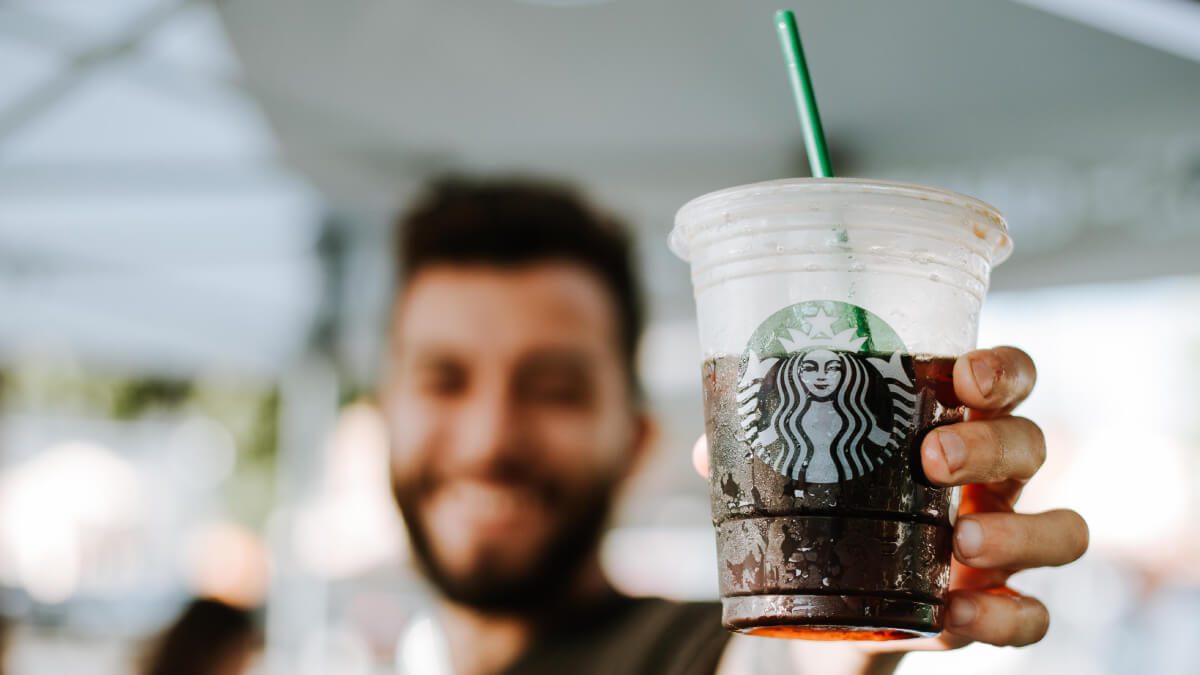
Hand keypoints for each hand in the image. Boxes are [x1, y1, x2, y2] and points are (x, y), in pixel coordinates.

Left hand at [695, 347, 1088, 669]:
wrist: (829, 608)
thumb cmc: (828, 513)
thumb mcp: (796, 477)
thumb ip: (760, 455)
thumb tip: (715, 451)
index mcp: (950, 426)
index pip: (1006, 379)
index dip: (1002, 370)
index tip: (966, 376)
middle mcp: (990, 481)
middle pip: (1031, 443)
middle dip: (991, 444)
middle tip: (933, 457)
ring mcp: (1002, 546)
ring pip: (1062, 529)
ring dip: (1019, 530)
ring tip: (962, 542)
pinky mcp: (992, 611)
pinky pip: (1032, 617)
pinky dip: (1003, 617)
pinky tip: (954, 614)